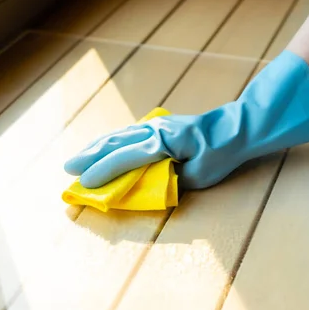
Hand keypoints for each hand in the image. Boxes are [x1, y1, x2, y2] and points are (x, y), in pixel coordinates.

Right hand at [64, 50, 308, 189]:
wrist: (241, 127)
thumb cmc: (224, 151)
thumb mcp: (201, 175)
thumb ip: (173, 181)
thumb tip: (151, 184)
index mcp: (164, 142)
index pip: (127, 157)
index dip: (104, 171)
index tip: (84, 183)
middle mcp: (156, 129)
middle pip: (117, 142)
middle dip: (92, 155)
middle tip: (68, 167)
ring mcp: (159, 124)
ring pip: (122, 134)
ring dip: (99, 145)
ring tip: (79, 155)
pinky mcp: (164, 125)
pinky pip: (132, 132)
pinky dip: (115, 140)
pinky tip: (108, 144)